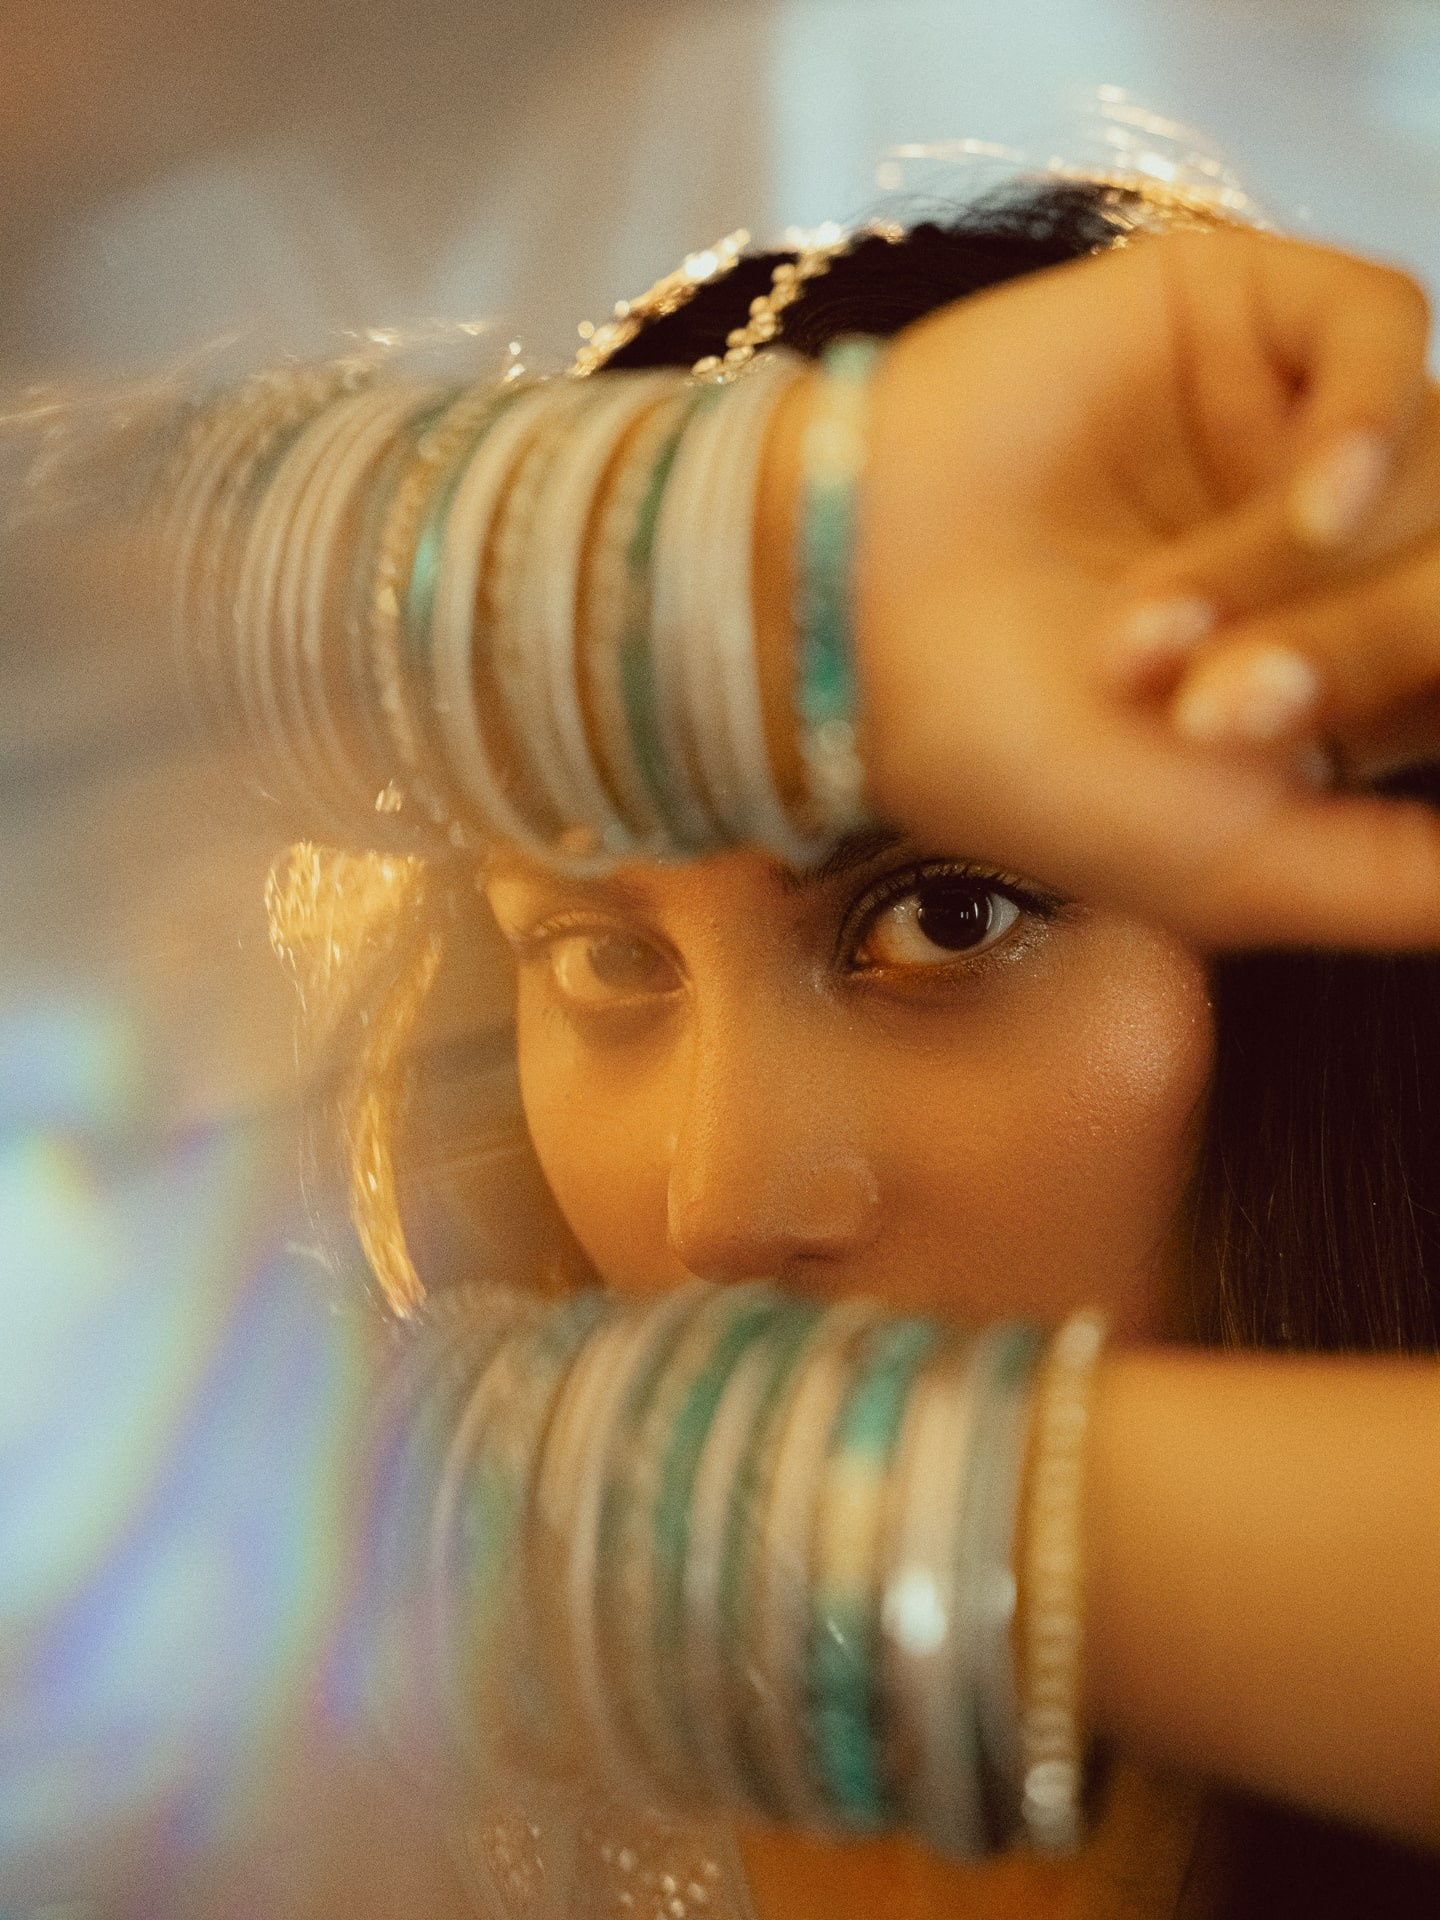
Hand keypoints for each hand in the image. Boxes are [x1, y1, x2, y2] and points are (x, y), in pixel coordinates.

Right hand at [854, 227, 1439, 947]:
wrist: (840, 625)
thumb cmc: (1010, 758)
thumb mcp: (1221, 866)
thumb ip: (1378, 884)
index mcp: (1338, 672)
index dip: (1428, 683)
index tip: (1325, 731)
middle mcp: (1329, 547)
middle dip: (1359, 653)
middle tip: (1214, 715)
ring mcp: (1287, 424)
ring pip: (1426, 466)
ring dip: (1314, 574)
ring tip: (1153, 635)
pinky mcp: (1237, 317)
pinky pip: (1380, 327)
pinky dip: (1369, 419)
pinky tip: (1308, 497)